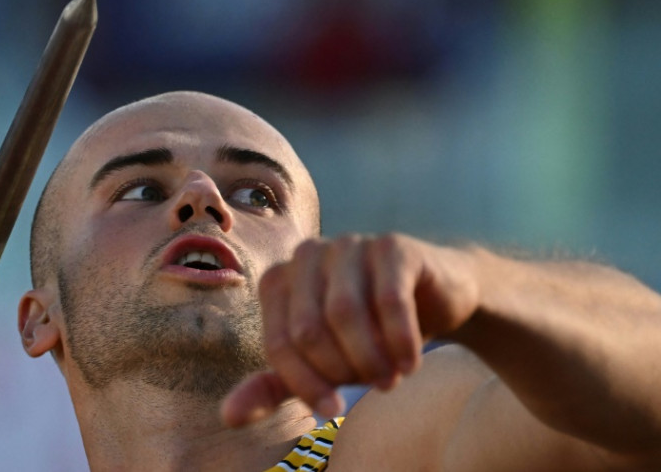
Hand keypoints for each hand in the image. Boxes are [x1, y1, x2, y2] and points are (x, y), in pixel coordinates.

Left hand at [222, 233, 481, 425]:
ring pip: (344, 314)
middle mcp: (306, 254)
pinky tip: (411, 363)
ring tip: (390, 378)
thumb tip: (227, 417)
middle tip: (372, 385)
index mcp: (278, 279)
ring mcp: (348, 244)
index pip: (279, 343)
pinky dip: (400, 341)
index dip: (306, 384)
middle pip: (308, 330)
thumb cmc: (364, 333)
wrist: (433, 300)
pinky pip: (389, 301)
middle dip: (341, 370)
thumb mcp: (316, 365)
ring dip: (371, 359)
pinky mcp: (392, 247)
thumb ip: (272, 387)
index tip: (332, 408)